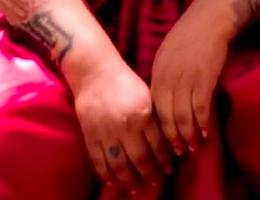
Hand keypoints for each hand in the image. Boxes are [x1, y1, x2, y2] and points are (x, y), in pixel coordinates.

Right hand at [72, 59, 173, 189]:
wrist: (95, 72)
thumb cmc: (124, 81)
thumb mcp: (146, 94)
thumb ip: (155, 117)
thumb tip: (168, 143)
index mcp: (144, 112)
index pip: (157, 145)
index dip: (164, 161)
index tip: (168, 170)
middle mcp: (127, 125)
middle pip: (141, 159)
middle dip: (150, 175)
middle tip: (156, 183)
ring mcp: (107, 133)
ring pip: (120, 166)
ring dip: (129, 180)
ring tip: (136, 188)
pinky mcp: (91, 136)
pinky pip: (100, 163)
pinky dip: (107, 176)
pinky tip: (114, 182)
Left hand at [150, 0, 234, 154]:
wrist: (209, 19)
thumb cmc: (188, 35)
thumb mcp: (166, 54)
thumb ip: (163, 77)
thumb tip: (162, 101)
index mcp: (157, 72)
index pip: (154, 108)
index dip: (159, 128)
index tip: (163, 142)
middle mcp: (168, 77)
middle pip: (166, 116)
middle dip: (172, 138)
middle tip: (178, 153)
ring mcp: (186, 78)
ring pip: (183, 115)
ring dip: (188, 135)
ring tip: (192, 147)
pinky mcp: (204, 78)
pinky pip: (200, 107)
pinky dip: (202, 122)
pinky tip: (205, 132)